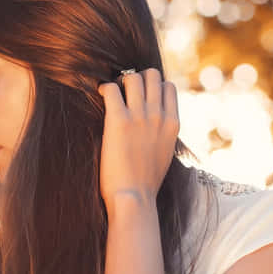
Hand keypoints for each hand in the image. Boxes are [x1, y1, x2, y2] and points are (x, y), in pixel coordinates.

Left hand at [97, 68, 178, 209]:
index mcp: (172, 124)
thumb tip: (155, 129)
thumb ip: (163, 135)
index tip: (141, 94)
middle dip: (137, 78)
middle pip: (152, 75)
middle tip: (124, 91)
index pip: (168, 87)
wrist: (135, 198)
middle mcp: (158, 115)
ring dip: (121, 82)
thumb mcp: (165, 154)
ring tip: (112, 94)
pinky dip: (105, 88)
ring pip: (133, 78)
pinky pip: (111, 89)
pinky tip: (100, 96)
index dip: (153, 86)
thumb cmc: (146, 183)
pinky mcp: (119, 121)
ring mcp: (140, 116)